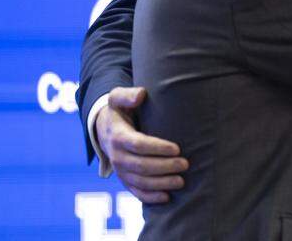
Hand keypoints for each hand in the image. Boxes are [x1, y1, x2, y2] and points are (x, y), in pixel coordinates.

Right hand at [96, 86, 187, 203]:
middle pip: (141, 166)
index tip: (177, 148)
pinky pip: (135, 191)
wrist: (105, 129)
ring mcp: (120, 170)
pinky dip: (150, 196)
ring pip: (140, 182)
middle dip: (165, 167)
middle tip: (185, 164)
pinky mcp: (124, 179)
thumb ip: (128, 94)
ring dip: (161, 183)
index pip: (139, 145)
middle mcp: (117, 156)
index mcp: (118, 136)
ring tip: (181, 181)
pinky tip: (167, 197)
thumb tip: (141, 94)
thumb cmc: (120, 111)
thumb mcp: (118, 98)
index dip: (158, 148)